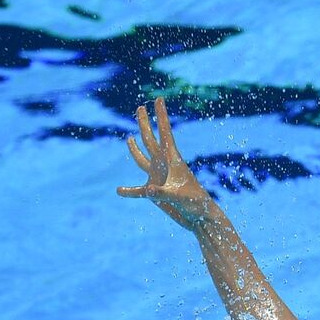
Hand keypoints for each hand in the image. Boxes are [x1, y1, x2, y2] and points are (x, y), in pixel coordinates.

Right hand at [116, 97, 214, 229]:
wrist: (200, 220)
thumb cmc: (196, 205)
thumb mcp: (179, 197)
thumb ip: (162, 193)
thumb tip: (148, 191)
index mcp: (173, 160)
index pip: (166, 133)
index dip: (161, 116)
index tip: (159, 99)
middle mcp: (164, 165)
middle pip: (151, 139)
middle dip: (146, 123)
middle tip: (140, 107)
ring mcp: (158, 177)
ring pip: (143, 158)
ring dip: (135, 148)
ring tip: (130, 137)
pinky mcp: (154, 192)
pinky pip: (138, 190)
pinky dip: (129, 191)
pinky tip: (119, 190)